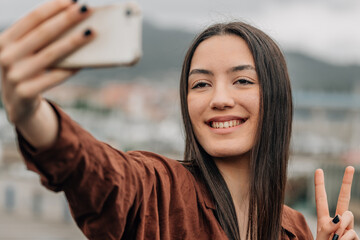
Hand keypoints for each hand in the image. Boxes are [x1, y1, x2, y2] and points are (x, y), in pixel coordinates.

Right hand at [0, 0, 94, 124]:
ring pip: (51, 54)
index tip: (72, 1)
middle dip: (67, 19)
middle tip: (87, 10)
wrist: (17, 104)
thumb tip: (72, 19)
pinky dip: (72, 67)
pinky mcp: (26, 92)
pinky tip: (86, 60)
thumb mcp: (24, 52)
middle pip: (43, 33)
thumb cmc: (26, 70)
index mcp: (3, 41)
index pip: (31, 19)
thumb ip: (39, 38)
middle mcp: (5, 56)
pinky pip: (55, 77)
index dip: (53, 8)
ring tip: (92, 32)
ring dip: (74, 41)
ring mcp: (14, 76)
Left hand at [315, 166, 358, 239]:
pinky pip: (352, 233)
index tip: (318, 169)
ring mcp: (349, 228)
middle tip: (350, 166)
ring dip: (341, 229)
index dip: (320, 184)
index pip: (321, 199)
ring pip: (348, 218)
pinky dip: (345, 239)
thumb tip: (341, 219)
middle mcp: (338, 222)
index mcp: (324, 220)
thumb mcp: (323, 236)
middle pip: (343, 199)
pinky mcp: (356, 236)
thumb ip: (331, 226)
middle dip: (347, 183)